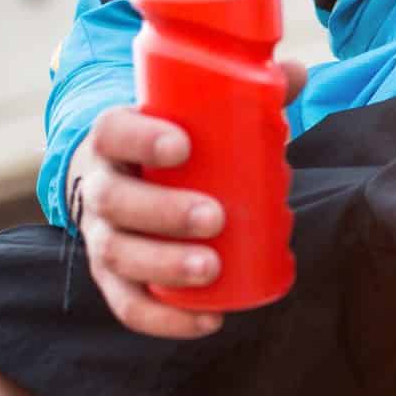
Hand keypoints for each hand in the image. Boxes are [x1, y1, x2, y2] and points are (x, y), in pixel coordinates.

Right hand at [67, 60, 306, 339]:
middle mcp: (99, 188)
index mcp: (115, 139)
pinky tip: (207, 323)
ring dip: (162, 266)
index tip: (182, 145)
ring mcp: (102, 238)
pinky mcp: (114, 280)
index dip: (141, 138)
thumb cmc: (172, 141)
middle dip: (162, 212)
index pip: (113, 132)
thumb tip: (296, 72)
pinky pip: (128, 305)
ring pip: (117, 256)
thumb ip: (243, 94)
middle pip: (115, 201)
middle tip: (213, 217)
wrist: (123, 178)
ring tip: (209, 269)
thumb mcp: (192, 114)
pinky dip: (164, 320)